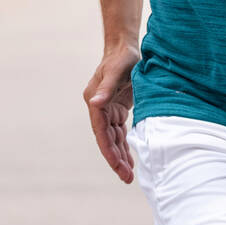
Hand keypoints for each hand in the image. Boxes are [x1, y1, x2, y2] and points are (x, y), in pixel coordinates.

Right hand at [84, 43, 141, 182]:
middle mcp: (99, 107)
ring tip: (130, 175)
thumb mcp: (117, 70)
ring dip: (120, 155)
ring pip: (114, 138)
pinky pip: (120, 131)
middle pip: (106, 139)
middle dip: (116, 159)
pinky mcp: (117, 108)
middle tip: (127, 178)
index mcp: (95, 101)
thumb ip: (106, 87)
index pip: (101, 133)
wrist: (126, 46)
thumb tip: (95, 103)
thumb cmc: (122, 57)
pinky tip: (130, 158)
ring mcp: (108, 109)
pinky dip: (125, 144)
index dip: (109, 151)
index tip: (118, 167)